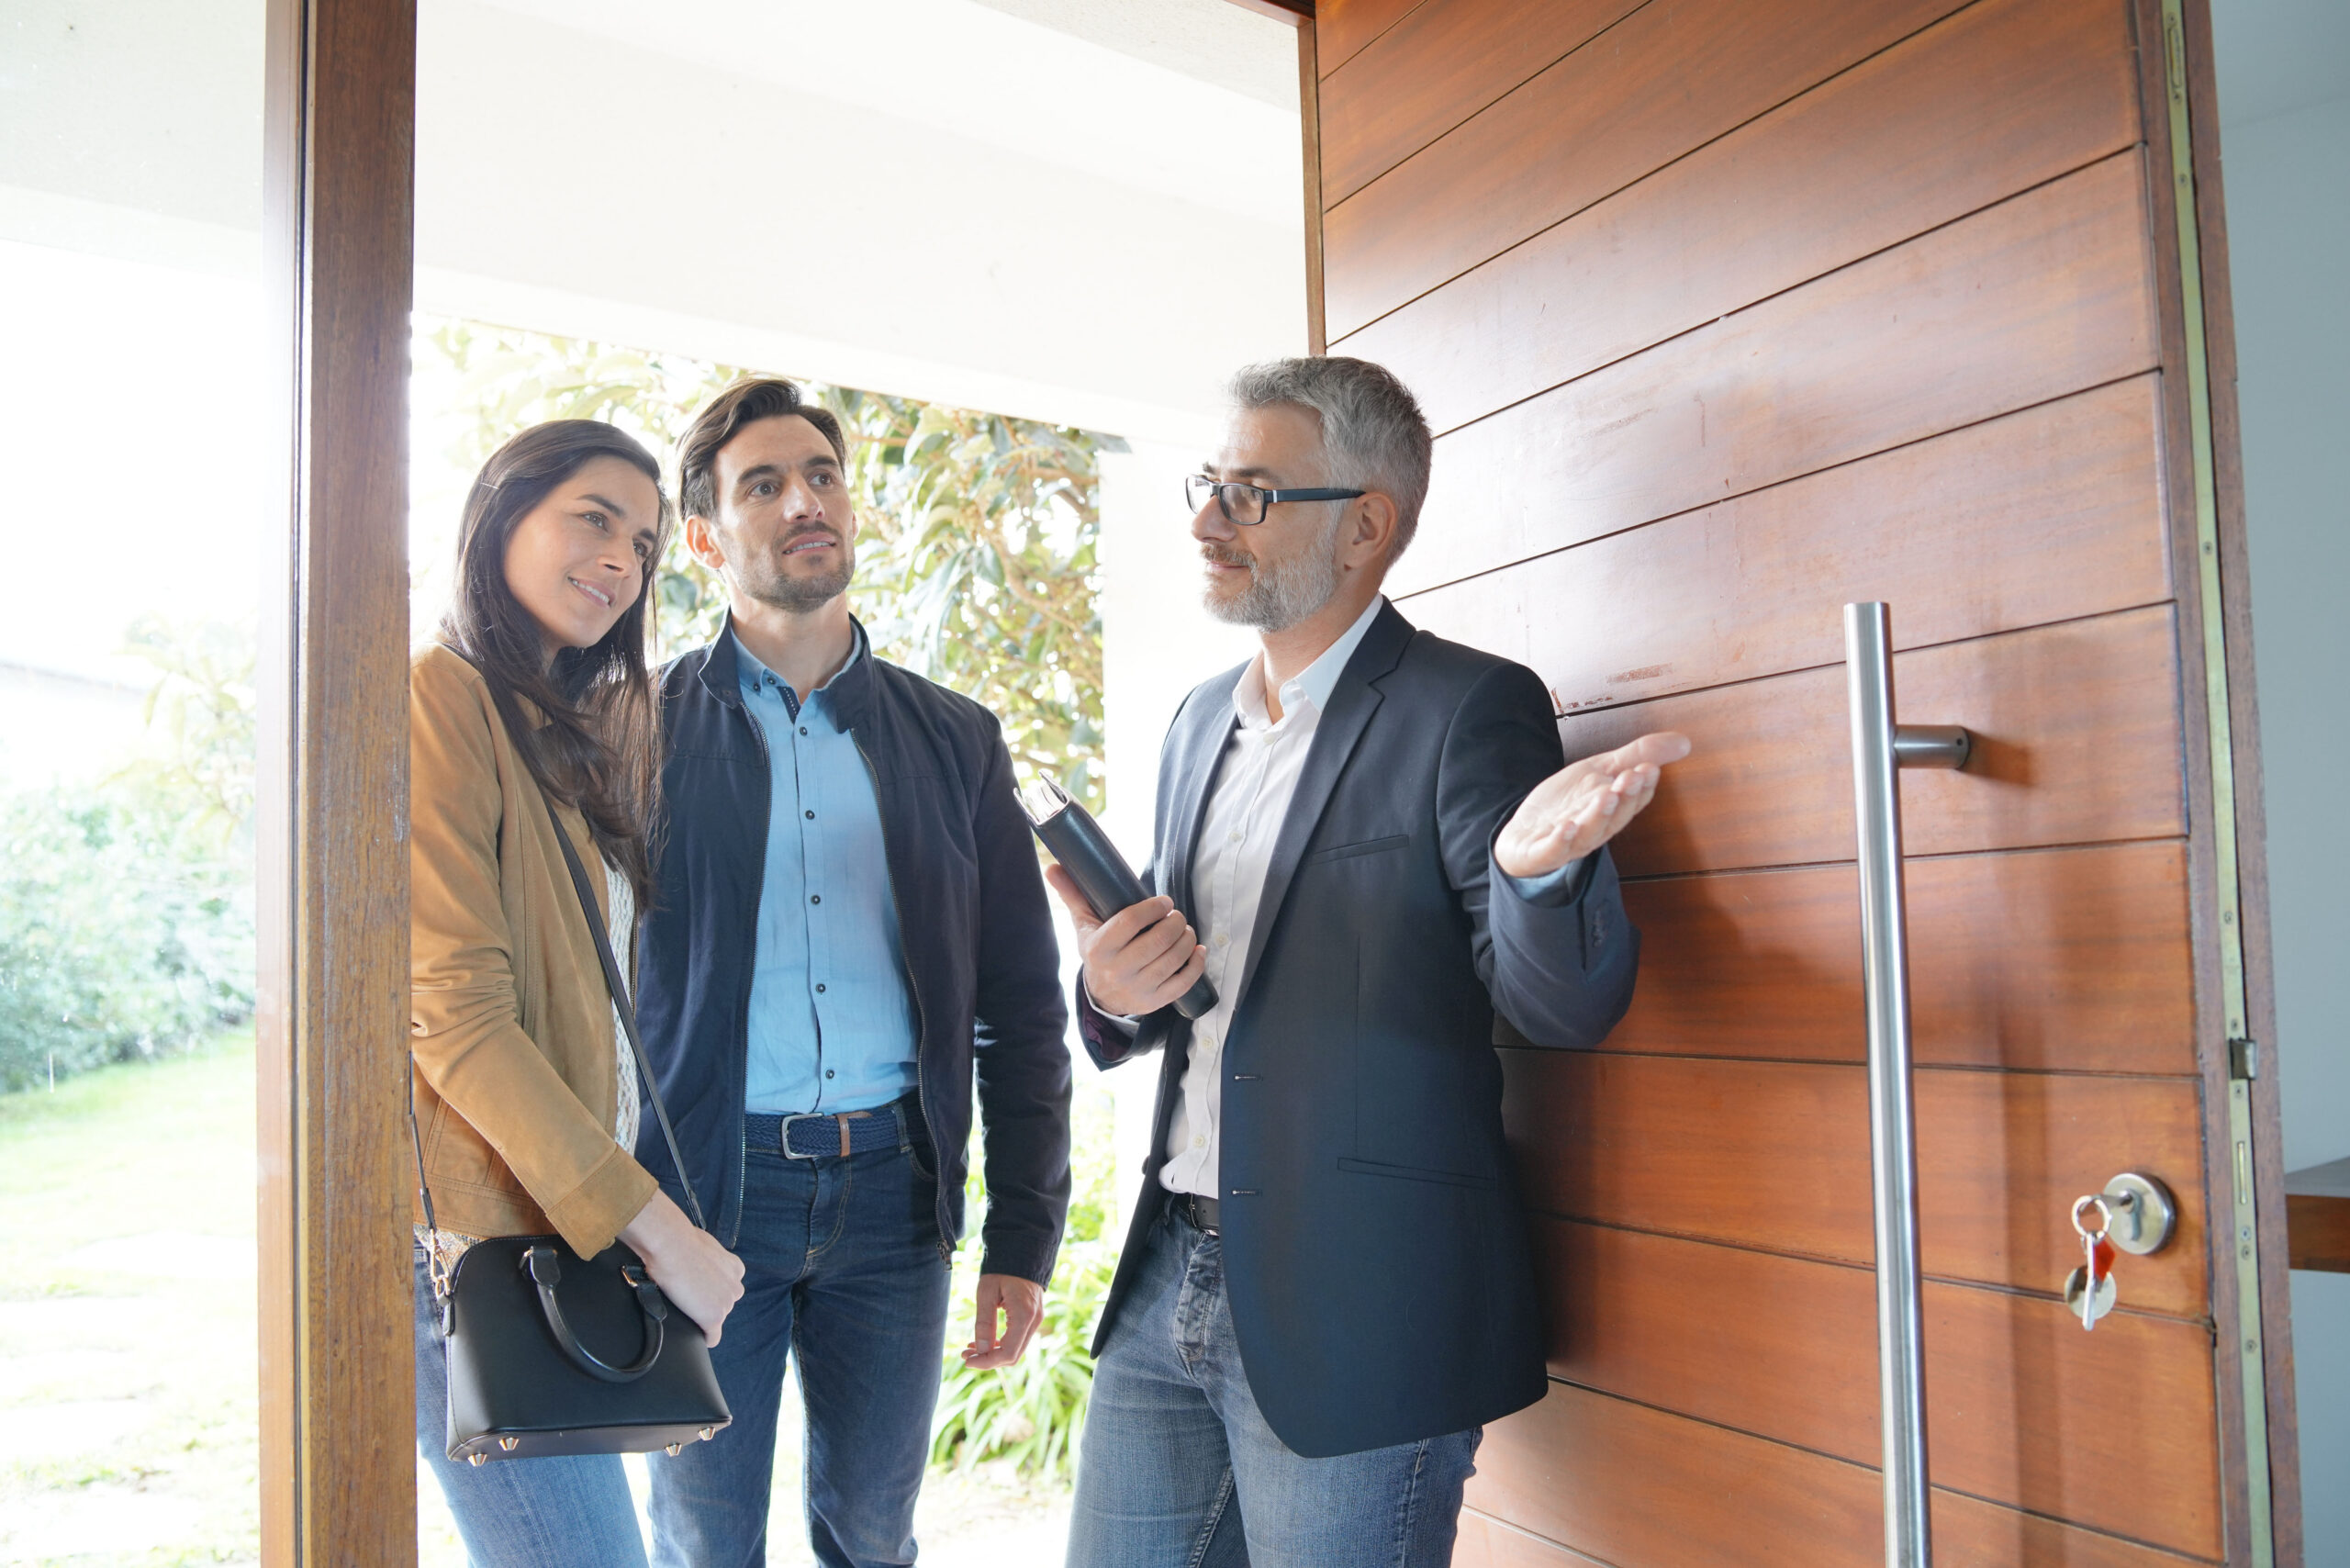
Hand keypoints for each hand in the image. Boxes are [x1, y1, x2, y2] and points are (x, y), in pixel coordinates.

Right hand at [618, 1189, 745, 1345]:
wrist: (672, 1245)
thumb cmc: (682, 1240)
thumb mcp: (704, 1245)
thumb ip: (708, 1257)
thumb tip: (696, 1257)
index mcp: (735, 1268)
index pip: (727, 1288)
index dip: (712, 1290)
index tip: (698, 1290)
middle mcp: (736, 1286)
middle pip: (723, 1304)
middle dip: (708, 1304)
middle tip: (687, 1298)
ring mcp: (726, 1303)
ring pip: (716, 1319)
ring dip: (702, 1316)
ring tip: (683, 1307)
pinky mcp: (714, 1317)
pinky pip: (713, 1337)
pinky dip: (705, 1338)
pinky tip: (696, 1337)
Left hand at [962, 1273, 1043, 1367]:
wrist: (1022, 1250)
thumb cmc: (1002, 1268)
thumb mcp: (987, 1293)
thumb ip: (984, 1323)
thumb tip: (980, 1351)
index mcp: (1024, 1316)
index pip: (1007, 1353)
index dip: (987, 1362)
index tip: (967, 1360)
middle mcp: (1034, 1322)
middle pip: (1013, 1356)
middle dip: (988, 1359)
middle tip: (965, 1354)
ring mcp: (1036, 1320)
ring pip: (1015, 1350)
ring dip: (993, 1353)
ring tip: (970, 1348)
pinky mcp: (1032, 1318)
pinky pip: (1017, 1339)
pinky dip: (1000, 1344)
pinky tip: (983, 1341)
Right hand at [1044, 865, 1206, 1016]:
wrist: (1101, 996)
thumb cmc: (1097, 951)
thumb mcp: (1083, 924)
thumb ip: (1071, 894)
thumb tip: (1052, 866)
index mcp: (1099, 949)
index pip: (1131, 921)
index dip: (1153, 907)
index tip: (1164, 902)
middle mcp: (1118, 971)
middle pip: (1158, 940)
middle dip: (1175, 922)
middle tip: (1176, 916)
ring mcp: (1138, 988)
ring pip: (1174, 959)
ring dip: (1187, 939)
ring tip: (1184, 930)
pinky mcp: (1155, 1002)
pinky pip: (1184, 982)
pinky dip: (1196, 964)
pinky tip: (1198, 950)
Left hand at [1494, 731, 1692, 877]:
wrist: (1524, 831)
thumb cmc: (1569, 802)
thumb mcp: (1600, 770)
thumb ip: (1637, 755)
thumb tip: (1685, 742)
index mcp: (1613, 812)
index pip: (1633, 801)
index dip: (1642, 787)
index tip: (1649, 768)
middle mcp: (1595, 830)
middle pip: (1615, 816)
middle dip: (1625, 797)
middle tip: (1632, 776)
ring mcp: (1568, 844)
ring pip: (1588, 834)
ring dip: (1598, 816)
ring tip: (1606, 796)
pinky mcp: (1539, 853)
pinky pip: (1551, 851)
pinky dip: (1559, 842)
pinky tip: (1566, 827)